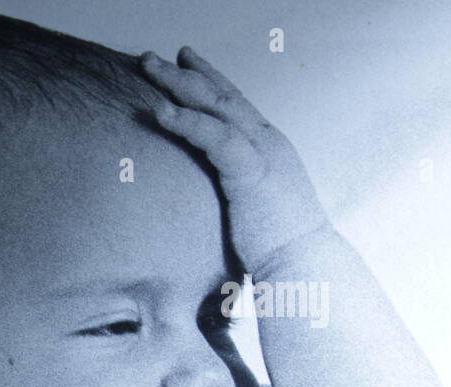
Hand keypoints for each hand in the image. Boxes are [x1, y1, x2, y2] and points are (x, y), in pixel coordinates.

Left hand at [140, 46, 331, 269]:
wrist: (304, 267)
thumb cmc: (278, 250)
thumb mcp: (254, 211)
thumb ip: (237, 197)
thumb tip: (214, 208)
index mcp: (268, 149)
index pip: (234, 105)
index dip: (208, 80)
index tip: (183, 61)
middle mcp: (268, 141)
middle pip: (221, 95)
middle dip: (185, 72)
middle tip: (151, 56)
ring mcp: (262, 152)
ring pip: (215, 105)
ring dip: (178, 83)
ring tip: (146, 66)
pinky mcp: (251, 171)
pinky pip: (213, 136)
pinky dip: (185, 121)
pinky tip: (158, 110)